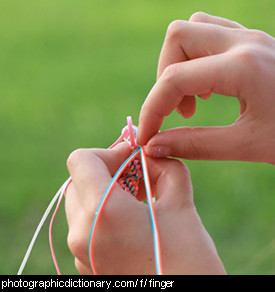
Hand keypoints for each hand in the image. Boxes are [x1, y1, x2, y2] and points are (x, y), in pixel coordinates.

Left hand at [65, 142, 225, 274]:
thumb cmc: (189, 262)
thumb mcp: (182, 204)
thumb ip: (166, 167)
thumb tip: (150, 155)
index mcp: (102, 211)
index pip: (81, 160)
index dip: (108, 152)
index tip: (134, 159)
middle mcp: (82, 233)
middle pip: (79, 180)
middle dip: (108, 171)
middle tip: (139, 177)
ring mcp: (81, 253)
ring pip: (81, 203)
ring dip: (106, 192)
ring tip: (140, 198)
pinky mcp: (87, 265)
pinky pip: (86, 225)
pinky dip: (104, 214)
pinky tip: (134, 221)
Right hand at [137, 12, 274, 164]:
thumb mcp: (248, 145)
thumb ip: (195, 145)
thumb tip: (155, 146)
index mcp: (243, 67)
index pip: (173, 80)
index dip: (151, 110)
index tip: (147, 136)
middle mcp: (244, 42)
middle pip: (177, 38)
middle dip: (164, 80)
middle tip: (178, 113)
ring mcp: (250, 37)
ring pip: (193, 30)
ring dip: (179, 65)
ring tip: (193, 101)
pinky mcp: (253, 42)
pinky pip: (210, 33)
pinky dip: (196, 59)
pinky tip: (208, 86)